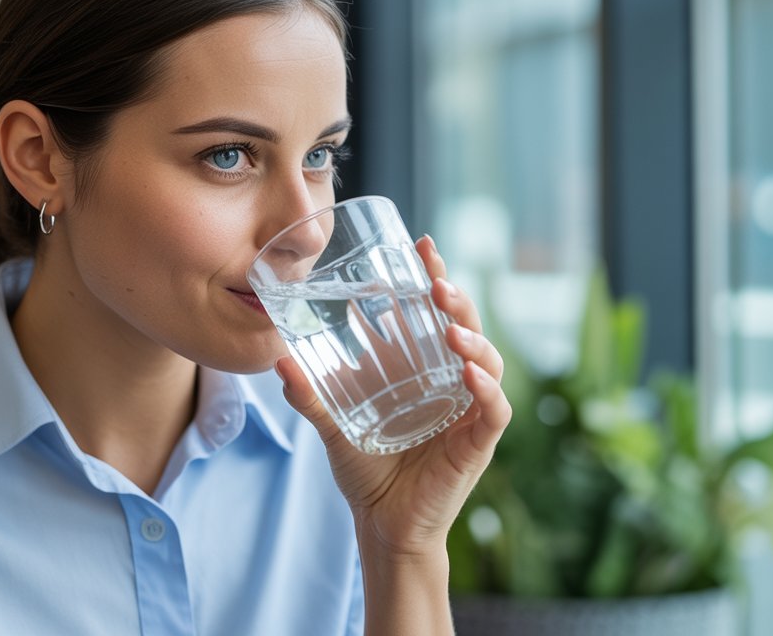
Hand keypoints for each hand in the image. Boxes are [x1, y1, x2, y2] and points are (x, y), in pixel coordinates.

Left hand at [274, 235, 511, 559]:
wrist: (382, 526)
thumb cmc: (367, 471)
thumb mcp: (332, 424)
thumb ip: (309, 394)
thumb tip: (279, 359)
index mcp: (426, 370)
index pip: (438, 315)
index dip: (435, 278)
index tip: (423, 246)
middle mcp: (454, 384)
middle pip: (468, 329)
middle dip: (458, 300)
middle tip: (437, 280)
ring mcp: (470, 413)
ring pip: (489, 363)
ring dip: (473, 339)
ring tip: (451, 325)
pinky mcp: (477, 444)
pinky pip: (493, 410)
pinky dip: (486, 389)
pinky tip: (471, 373)